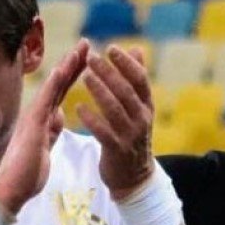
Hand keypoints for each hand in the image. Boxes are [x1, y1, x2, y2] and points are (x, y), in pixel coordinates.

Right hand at [0, 40, 88, 213]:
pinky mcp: (32, 126)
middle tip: (86, 43)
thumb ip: (52, 129)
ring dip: (66, 67)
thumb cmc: (27, 172)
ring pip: (53, 87)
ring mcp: (34, 118)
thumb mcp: (45, 146)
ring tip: (80, 49)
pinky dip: (53, 85)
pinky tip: (61, 71)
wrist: (11, 190)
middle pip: (59, 83)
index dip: (74, 73)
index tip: (86, 56)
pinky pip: (44, 102)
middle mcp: (38, 114)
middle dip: (73, 62)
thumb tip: (60, 115)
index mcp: (44, 118)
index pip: (62, 91)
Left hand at [77, 45, 154, 199]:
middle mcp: (141, 118)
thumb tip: (137, 49)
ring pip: (114, 109)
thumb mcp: (139, 108)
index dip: (126, 63)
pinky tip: (78, 107)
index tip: (111, 48)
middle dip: (109, 73)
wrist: (134, 176)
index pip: (140, 79)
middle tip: (91, 57)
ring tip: (84, 76)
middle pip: (126, 91)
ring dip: (99, 91)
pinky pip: (103, 132)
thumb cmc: (133, 135)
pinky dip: (91, 119)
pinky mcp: (117, 150)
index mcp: (146, 105)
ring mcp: (130, 135)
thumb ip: (137, 79)